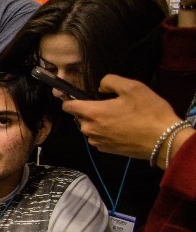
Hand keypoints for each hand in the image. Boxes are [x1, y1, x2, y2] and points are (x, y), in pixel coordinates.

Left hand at [62, 75, 178, 159]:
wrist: (163, 140)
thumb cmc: (148, 112)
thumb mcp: (132, 87)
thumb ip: (110, 81)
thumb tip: (100, 87)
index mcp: (92, 113)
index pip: (68, 106)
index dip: (69, 99)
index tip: (76, 95)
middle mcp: (90, 130)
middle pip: (80, 117)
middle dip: (89, 110)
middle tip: (109, 104)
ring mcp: (97, 142)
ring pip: (89, 128)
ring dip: (97, 121)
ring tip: (117, 116)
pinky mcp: (107, 150)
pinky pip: (98, 137)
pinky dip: (105, 131)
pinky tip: (121, 127)